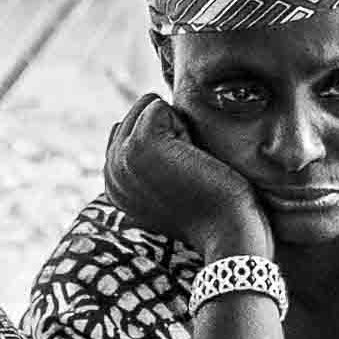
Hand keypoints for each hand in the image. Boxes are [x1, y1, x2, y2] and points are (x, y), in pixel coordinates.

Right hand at [110, 97, 273, 257]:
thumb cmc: (213, 211)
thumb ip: (151, 169)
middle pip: (137, 114)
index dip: (163, 140)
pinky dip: (184, 125)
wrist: (227, 231)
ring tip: (189, 164)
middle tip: (188, 168)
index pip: (126, 131)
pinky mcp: (139, 143)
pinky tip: (193, 158)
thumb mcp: (172, 192)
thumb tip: (148, 135)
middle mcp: (111, 173)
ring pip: (147, 108)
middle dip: (169, 130)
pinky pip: (159, 107)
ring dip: (177, 128)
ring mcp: (120, 158)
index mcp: (114, 186)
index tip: (180, 174)